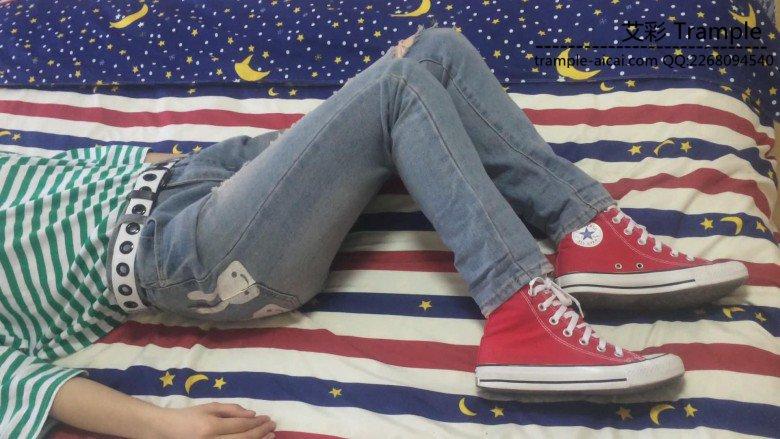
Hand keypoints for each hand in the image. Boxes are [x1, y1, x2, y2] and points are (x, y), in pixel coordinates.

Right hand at [155, 402, 276, 438]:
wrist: (167, 431)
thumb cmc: (190, 416)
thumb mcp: (209, 408)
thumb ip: (231, 410)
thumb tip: (253, 415)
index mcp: (210, 427)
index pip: (241, 426)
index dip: (257, 423)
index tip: (268, 418)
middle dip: (261, 432)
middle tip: (273, 426)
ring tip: (269, 436)